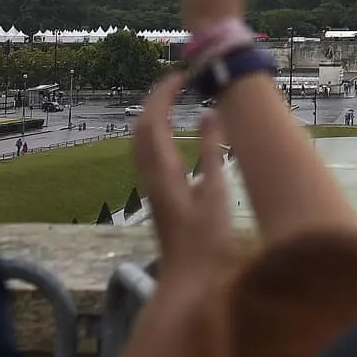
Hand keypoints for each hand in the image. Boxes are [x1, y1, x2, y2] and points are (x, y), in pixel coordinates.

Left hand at [133, 71, 235, 302]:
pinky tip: (171, 136)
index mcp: (163, 171)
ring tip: (172, 100)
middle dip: (154, 100)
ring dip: (152, 116)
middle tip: (177, 82)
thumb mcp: (215, 192)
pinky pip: (147, 154)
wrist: (188, 279)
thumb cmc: (206, 240)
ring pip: (141, 142)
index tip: (181, 77)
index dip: (163, 95)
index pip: (154, 121)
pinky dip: (156, 133)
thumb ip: (211, 152)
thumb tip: (210, 114)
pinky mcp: (157, 195)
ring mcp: (151, 186)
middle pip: (141, 128)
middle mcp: (151, 175)